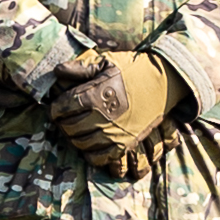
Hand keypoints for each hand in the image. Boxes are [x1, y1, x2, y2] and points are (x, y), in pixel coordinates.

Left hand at [47, 50, 185, 174]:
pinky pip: (99, 157)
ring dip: (74, 138)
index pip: (63, 107)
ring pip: (82, 143)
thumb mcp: (107, 61)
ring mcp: (114, 133)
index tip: (55, 107)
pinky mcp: (126, 144)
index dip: (55, 108)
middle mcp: (103, 117)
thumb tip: (57, 71)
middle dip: (63, 123)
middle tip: (64, 119)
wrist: (164, 82)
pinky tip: (89, 144)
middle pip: (70, 127)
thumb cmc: (134, 70)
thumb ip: (81, 67)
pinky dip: (90, 154)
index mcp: (95, 95)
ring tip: (76, 130)